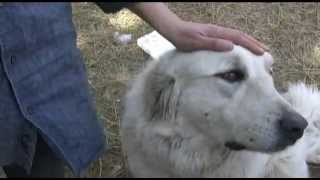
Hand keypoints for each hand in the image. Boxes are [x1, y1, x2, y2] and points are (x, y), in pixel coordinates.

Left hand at [129, 3, 267, 54]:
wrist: (173, 30)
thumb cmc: (183, 38)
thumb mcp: (196, 43)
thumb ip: (213, 44)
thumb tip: (232, 46)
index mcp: (218, 33)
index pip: (239, 39)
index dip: (252, 46)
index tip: (263, 53)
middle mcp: (220, 32)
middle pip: (241, 37)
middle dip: (255, 44)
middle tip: (267, 53)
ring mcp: (217, 33)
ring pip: (237, 38)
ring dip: (249, 43)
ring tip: (258, 50)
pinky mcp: (213, 36)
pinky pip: (230, 39)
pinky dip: (239, 44)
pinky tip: (240, 49)